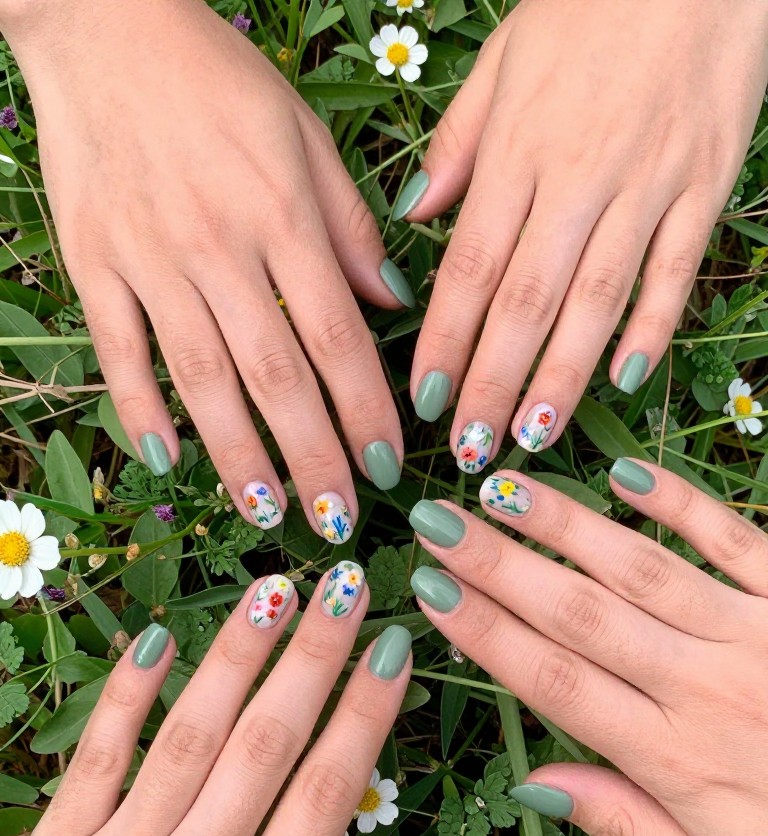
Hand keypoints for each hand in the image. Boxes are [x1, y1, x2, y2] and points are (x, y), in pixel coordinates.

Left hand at [0, 568, 415, 835]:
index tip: (391, 648)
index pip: (329, 789)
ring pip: (191, 736)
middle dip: (313, 656)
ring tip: (271, 591)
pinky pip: (97, 759)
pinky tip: (157, 639)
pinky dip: (127, 696)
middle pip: (268, 743)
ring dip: (235, 657)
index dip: (366, 711)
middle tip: (343, 586)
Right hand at [2, 0, 411, 536]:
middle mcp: (219, 245)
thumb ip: (351, 227)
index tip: (388, 467)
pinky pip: (119, 348)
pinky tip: (168, 460)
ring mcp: (150, 258)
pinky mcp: (94, 262)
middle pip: (275, 374)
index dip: (366, 410)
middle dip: (312, 457)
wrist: (106, 26)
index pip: (338, 336)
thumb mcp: (305, 137)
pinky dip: (141, 407)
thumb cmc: (218, 82)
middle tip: (338, 520)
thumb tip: (395, 303)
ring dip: (237, 454)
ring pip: (201, 377)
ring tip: (268, 513)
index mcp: (283, 214)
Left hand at [406, 0, 767, 466]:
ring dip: (562, 378)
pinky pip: (674, 271)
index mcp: (518, 151)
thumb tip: (414, 216)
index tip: (423, 401)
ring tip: (531, 439)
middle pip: (527, 301)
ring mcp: (645, 186)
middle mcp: (576, 178)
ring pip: (597, 301)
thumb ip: (458, 146)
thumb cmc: (588, 7)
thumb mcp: (503, 62)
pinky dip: (651, 328)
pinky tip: (624, 380)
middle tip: (469, 450)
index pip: (470, 267)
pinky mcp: (703, 188)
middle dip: (493, 383)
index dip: (445, 341)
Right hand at [407, 463, 767, 835]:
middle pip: (580, 615)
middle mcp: (703, 685)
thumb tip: (532, 783)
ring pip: (641, 568)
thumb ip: (626, 823)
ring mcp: (753, 631)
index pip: (554, 683)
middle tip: (436, 520)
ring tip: (502, 487)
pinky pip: (734, 539)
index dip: (485, 632)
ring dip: (565, 525)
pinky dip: (681, 503)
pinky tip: (626, 472)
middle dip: (500, 564)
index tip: (428, 590)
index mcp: (675, 757)